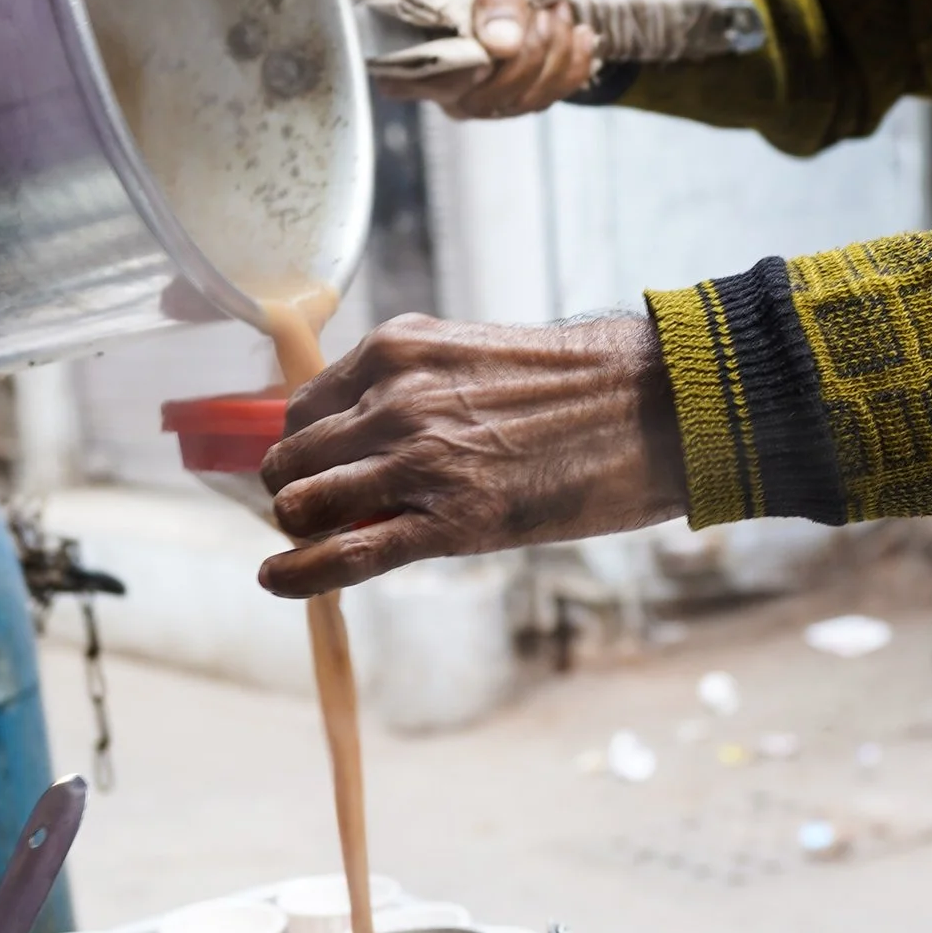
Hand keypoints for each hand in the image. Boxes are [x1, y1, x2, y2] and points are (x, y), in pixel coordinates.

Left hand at [260, 311, 685, 594]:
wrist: (653, 404)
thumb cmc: (579, 384)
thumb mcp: (473, 357)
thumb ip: (414, 388)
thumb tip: (369, 433)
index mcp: (395, 350)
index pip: (302, 406)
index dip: (303, 445)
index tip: (315, 467)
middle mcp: (391, 400)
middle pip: (290, 457)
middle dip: (293, 489)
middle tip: (318, 512)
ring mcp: (417, 461)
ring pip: (302, 505)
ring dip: (300, 530)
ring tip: (318, 544)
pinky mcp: (448, 522)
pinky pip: (344, 555)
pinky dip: (300, 575)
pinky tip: (278, 582)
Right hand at [426, 0, 596, 118]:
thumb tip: (498, 45)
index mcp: (415, 25)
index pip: (401, 80)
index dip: (453, 72)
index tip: (493, 42)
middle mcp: (438, 68)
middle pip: (476, 97)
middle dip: (525, 48)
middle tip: (538, 4)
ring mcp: (474, 91)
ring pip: (517, 101)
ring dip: (552, 50)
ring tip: (553, 10)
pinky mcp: (512, 99)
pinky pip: (547, 99)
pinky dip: (571, 62)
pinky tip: (573, 33)